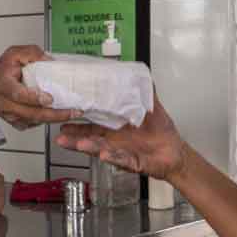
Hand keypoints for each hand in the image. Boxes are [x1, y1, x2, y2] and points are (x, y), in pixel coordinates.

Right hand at [0, 46, 81, 129]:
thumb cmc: (1, 72)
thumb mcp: (13, 54)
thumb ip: (30, 53)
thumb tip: (49, 60)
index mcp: (4, 85)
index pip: (18, 94)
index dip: (34, 98)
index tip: (49, 98)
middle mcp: (7, 104)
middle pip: (32, 113)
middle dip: (55, 114)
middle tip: (74, 111)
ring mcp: (12, 116)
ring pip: (36, 121)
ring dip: (56, 118)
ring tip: (74, 113)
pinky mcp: (17, 123)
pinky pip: (35, 124)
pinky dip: (49, 120)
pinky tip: (61, 114)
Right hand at [55, 93, 187, 180]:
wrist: (175, 153)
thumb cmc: (161, 133)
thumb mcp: (151, 108)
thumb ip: (144, 92)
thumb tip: (138, 73)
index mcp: (115, 129)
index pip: (93, 125)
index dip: (78, 123)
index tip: (65, 116)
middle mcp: (115, 142)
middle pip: (91, 140)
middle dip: (76, 139)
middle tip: (61, 136)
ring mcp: (123, 153)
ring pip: (102, 151)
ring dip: (90, 148)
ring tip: (79, 144)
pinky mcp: (134, 163)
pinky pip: (123, 161)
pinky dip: (114, 158)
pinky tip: (105, 154)